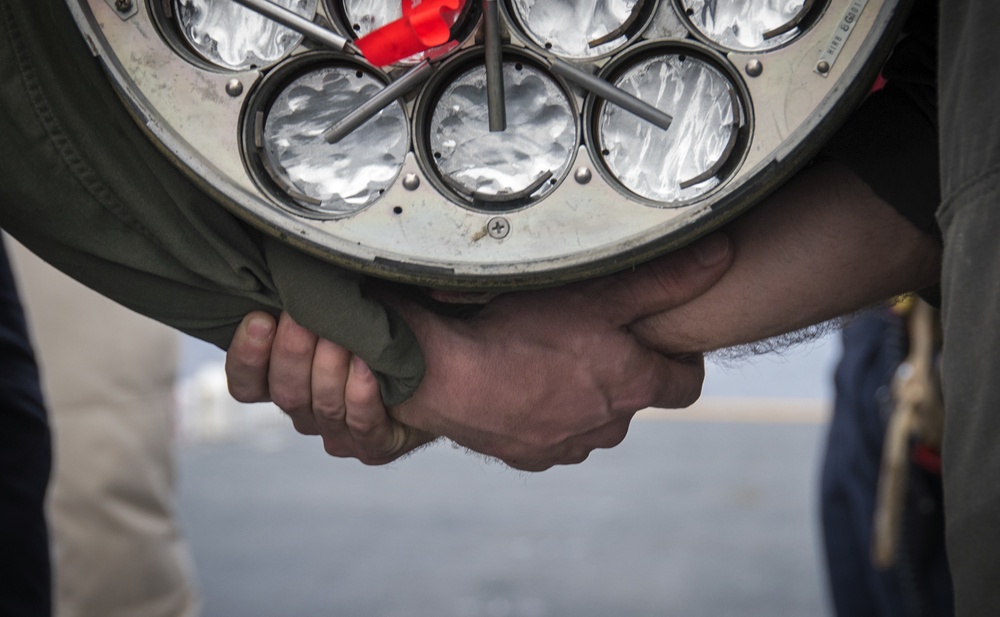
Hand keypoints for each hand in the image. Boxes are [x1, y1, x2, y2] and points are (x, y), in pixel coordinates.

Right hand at [226, 311, 435, 463]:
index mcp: (288, 380)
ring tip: (343, 337)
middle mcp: (307, 412)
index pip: (246, 384)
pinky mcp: (374, 446)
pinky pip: (361, 425)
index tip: (260, 318)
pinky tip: (368, 367)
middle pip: (284, 393)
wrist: (446, 362)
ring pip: (321, 408)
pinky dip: (362, 395)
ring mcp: (339, 433)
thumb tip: (292, 264)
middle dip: (293, 351)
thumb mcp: (348, 302)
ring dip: (330, 369)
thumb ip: (316, 296)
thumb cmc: (388, 324)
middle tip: (304, 316)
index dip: (246, 356)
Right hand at [386, 232, 733, 470]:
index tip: (663, 340)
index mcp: (634, 387)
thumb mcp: (597, 295)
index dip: (681, 360)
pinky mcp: (530, 456)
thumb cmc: (520, 333)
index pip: (686, 384)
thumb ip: (663, 280)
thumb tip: (720, 258)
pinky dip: (545, 415)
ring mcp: (567, 446)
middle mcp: (608, 427)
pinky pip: (551, 436)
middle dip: (623, 374)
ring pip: (592, 420)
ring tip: (550, 360)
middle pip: (634, 399)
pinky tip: (521, 386)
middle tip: (594, 339)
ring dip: (582, 397)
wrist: (447, 378)